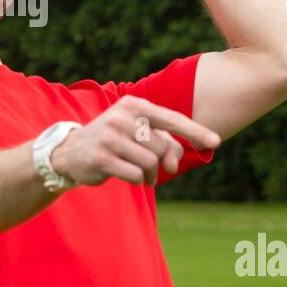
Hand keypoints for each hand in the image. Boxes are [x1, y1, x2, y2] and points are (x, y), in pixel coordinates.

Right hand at [50, 95, 219, 187]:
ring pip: (150, 163)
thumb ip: (165, 144)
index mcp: (134, 105)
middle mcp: (122, 117)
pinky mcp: (101, 157)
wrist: (71, 151)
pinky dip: (139, 181)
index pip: (172, 119)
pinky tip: (129, 177)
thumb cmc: (114, 142)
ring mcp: (110, 136)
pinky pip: (136, 175)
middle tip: (156, 171)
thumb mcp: (139, 135)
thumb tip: (174, 164)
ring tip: (143, 176)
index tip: (216, 142)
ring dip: (151, 175)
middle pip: (162, 147)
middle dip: (163, 164)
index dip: (195, 131)